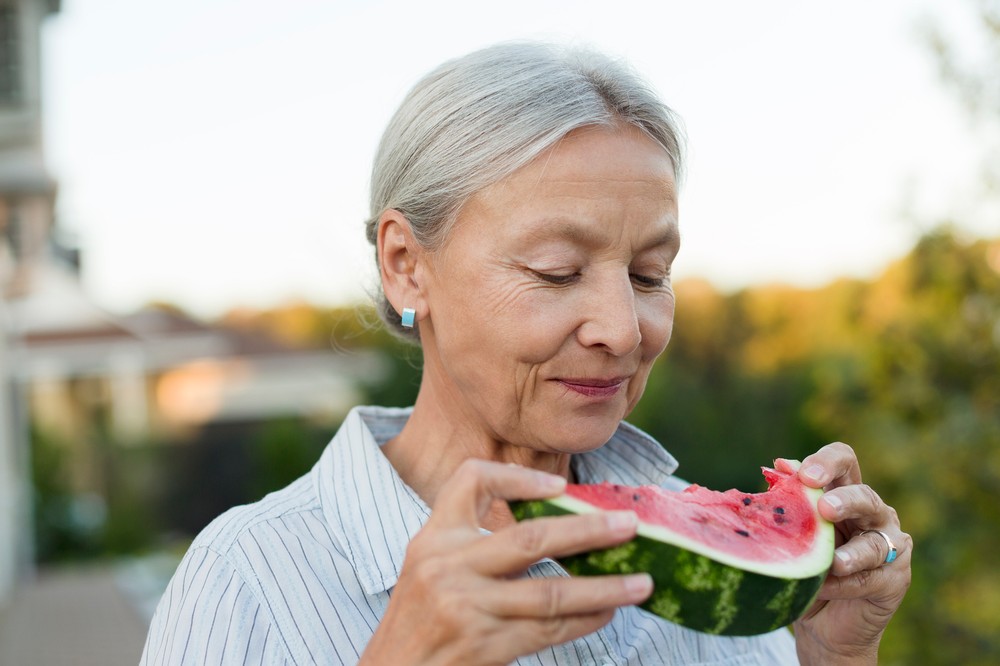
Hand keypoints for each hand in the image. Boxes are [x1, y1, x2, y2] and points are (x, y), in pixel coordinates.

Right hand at [359, 459, 652, 665]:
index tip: (559, 487)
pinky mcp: (483, 646)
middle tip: (630, 524)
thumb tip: (555, 525)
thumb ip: (471, 543)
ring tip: (642, 582)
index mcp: (434, 537)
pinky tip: (608, 613)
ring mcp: (466, 608)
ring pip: (551, 593)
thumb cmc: (418, 619)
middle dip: (588, 530)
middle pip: (530, 538)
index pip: (472, 481)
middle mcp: (448, 566)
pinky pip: (547, 631)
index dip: (518, 477)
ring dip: (604, 587)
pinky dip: (584, 621)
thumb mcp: (428, 566)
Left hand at [791, 442, 911, 664]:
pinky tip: (826, 588)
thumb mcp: (793, 534)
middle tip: (824, 507)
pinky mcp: (896, 579)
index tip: (804, 475)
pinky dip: (846, 584)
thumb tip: (780, 465)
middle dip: (845, 500)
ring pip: (876, 541)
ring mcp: (890, 545)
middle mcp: (873, 513)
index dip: (828, 461)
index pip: (845, 461)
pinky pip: (872, 578)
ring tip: (834, 562)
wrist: (821, 622)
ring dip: (853, 552)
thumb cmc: (805, 567)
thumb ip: (792, 501)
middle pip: (865, 496)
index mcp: (845, 492)